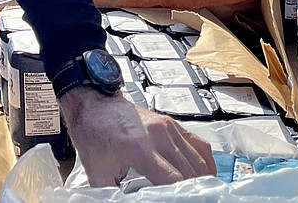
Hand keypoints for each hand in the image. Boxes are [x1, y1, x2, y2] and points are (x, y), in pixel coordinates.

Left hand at [58, 87, 214, 187]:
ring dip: (200, 179)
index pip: (174, 181)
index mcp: (141, 149)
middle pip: (190, 172)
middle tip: (188, 198)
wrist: (92, 104)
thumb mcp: (98, 173)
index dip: (180, 196)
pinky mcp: (171, 122)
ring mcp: (167, 126)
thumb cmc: (94, 135)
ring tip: (197, 193)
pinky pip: (199, 144)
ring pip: (198, 160)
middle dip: (191, 190)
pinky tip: (203, 175)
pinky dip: (205, 162)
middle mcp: (159, 135)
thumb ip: (111, 197)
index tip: (180, 201)